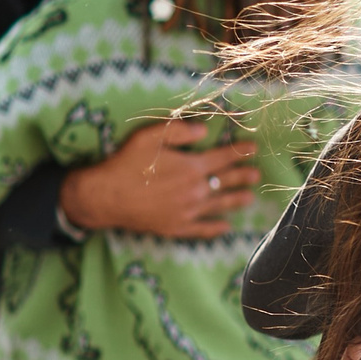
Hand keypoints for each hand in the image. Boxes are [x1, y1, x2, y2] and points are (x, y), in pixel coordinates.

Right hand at [60, 118, 259, 238]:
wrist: (104, 196)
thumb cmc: (126, 163)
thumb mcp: (149, 136)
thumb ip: (179, 130)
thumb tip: (204, 129)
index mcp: (191, 167)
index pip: (223, 158)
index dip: (240, 152)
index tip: (253, 148)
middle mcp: (195, 190)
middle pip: (226, 182)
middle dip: (243, 176)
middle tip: (256, 175)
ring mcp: (187, 212)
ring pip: (219, 206)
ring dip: (236, 200)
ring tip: (250, 198)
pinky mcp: (176, 227)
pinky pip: (202, 230)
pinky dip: (216, 228)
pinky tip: (226, 227)